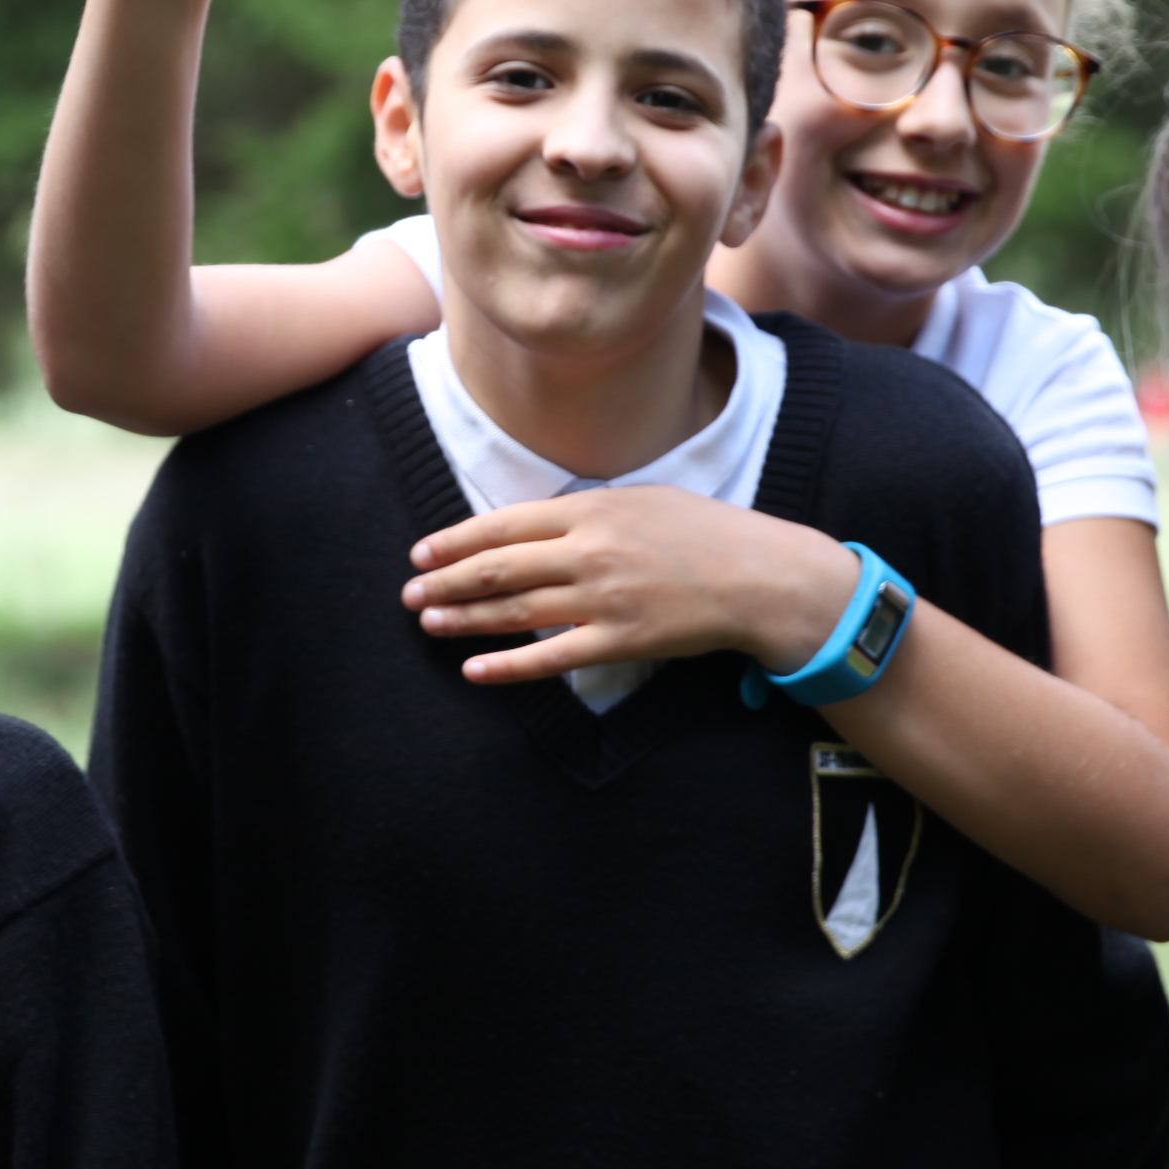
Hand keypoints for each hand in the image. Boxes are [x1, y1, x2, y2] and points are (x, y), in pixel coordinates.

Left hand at [405, 489, 855, 686]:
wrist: (758, 577)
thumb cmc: (703, 533)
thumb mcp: (641, 498)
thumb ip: (585, 510)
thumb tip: (532, 525)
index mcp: (591, 509)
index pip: (503, 525)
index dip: (455, 541)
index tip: (421, 553)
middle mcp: (588, 552)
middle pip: (498, 568)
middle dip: (445, 582)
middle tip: (410, 595)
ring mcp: (601, 599)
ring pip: (515, 612)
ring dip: (464, 619)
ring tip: (429, 624)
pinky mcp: (619, 640)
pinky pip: (551, 657)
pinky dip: (508, 665)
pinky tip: (476, 669)